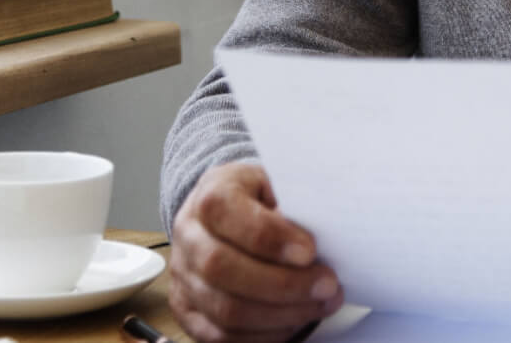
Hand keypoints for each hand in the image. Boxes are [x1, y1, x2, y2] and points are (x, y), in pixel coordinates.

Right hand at [170, 161, 344, 342]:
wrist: (224, 214)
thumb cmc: (259, 199)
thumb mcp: (275, 183)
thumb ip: (293, 205)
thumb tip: (326, 239)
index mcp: (210, 193)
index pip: (228, 214)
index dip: (270, 237)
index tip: (310, 251)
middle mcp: (189, 236)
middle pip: (222, 269)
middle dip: (282, 284)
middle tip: (326, 285)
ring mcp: (183, 277)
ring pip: (226, 310)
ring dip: (282, 314)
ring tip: (320, 304)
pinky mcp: (188, 312)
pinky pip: (222, 336)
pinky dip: (266, 334)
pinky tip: (295, 321)